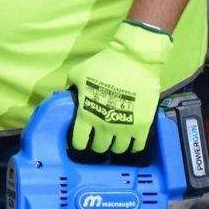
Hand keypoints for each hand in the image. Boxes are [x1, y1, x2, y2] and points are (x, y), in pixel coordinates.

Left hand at [67, 20, 172, 153]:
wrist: (135, 59)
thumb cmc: (103, 65)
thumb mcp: (77, 73)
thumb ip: (69, 86)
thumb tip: (66, 94)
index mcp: (85, 115)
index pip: (78, 142)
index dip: (78, 143)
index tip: (81, 140)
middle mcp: (103, 126)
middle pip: (99, 147)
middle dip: (98, 144)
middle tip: (100, 137)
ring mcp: (124, 127)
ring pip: (118, 149)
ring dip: (115, 145)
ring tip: (116, 138)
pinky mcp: (143, 125)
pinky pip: (138, 146)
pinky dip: (134, 146)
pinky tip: (132, 141)